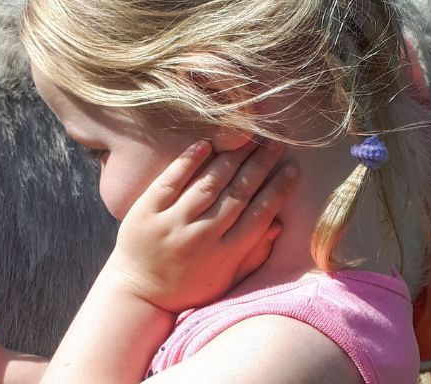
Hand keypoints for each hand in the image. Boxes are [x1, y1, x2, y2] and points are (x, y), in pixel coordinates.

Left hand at [105, 139, 297, 312]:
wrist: (138, 295)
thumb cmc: (188, 287)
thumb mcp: (226, 279)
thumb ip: (253, 254)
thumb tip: (279, 224)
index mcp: (225, 254)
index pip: (259, 214)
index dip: (278, 189)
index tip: (291, 168)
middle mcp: (201, 237)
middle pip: (238, 193)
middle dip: (260, 164)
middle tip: (274, 141)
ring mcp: (172, 223)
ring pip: (208, 184)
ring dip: (231, 156)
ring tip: (247, 135)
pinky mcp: (146, 213)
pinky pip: (170, 181)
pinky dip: (188, 161)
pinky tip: (206, 143)